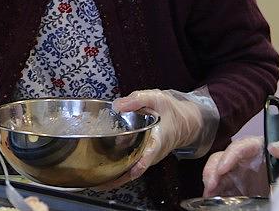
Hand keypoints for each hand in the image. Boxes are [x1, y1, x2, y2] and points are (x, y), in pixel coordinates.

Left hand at [97, 88, 219, 188]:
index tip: (121, 173)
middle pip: (133, 169)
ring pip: (130, 171)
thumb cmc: (170, 110)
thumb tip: (116, 106)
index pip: (146, 157)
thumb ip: (136, 101)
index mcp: (156, 141)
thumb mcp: (155, 98)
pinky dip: (117, 171)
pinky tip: (101, 173)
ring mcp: (147, 157)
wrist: (184, 121)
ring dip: (114, 176)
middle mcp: (152, 154)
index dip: (134, 166)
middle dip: (116, 175)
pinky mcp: (143, 157)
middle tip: (95, 179)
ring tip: (94, 180)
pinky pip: (130, 167)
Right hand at [202, 136, 267, 196]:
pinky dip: (215, 191)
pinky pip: (222, 186)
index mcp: (255, 147)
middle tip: (211, 185)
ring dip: (210, 181)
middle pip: (221, 158)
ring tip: (208, 194)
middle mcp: (242, 158)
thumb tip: (273, 146)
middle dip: (212, 170)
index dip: (227, 157)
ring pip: (217, 172)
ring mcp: (238, 171)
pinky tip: (212, 198)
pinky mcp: (237, 184)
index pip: (237, 148)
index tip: (222, 168)